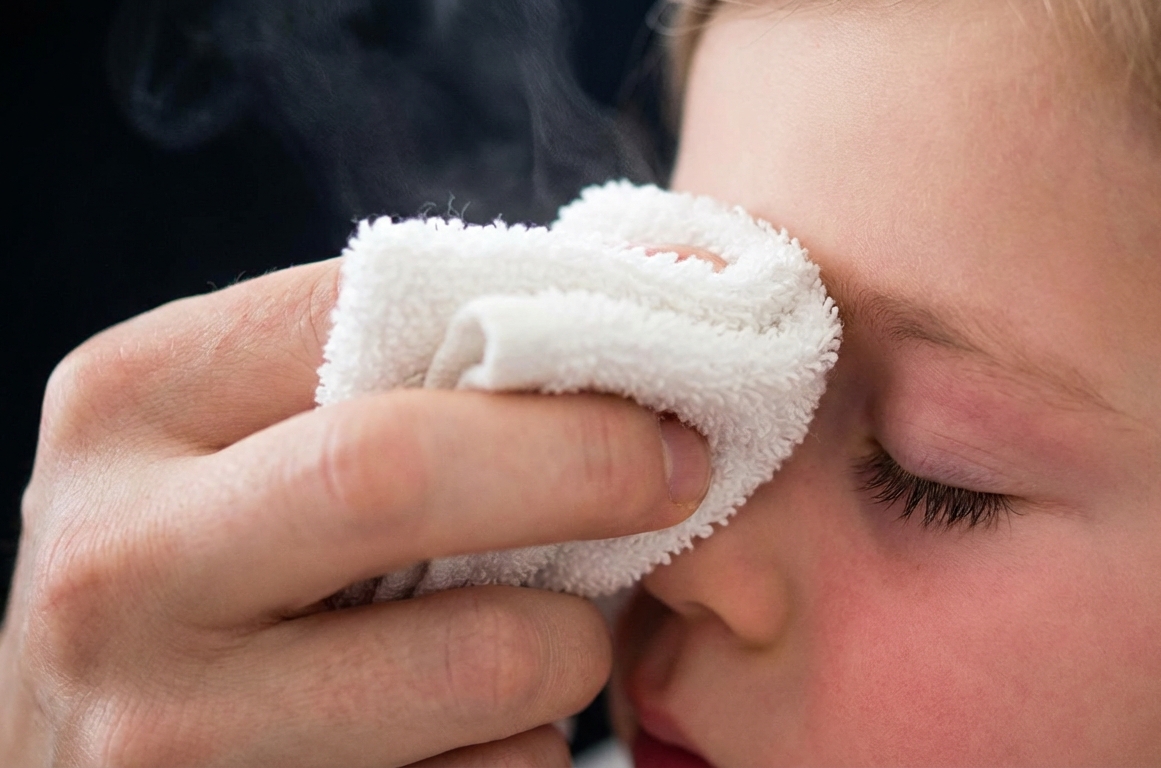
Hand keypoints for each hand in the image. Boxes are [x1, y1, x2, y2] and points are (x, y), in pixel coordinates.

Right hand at [0, 259, 709, 765]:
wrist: (101, 751)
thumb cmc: (212, 568)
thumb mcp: (247, 440)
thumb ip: (391, 374)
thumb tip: (657, 290)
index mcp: (128, 407)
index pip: (368, 314)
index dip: (541, 334)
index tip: (654, 369)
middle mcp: (119, 566)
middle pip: (401, 475)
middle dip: (585, 465)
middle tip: (679, 471)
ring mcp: (172, 730)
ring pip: (491, 661)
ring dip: (571, 643)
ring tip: (535, 632)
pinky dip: (522, 748)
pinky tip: (465, 732)